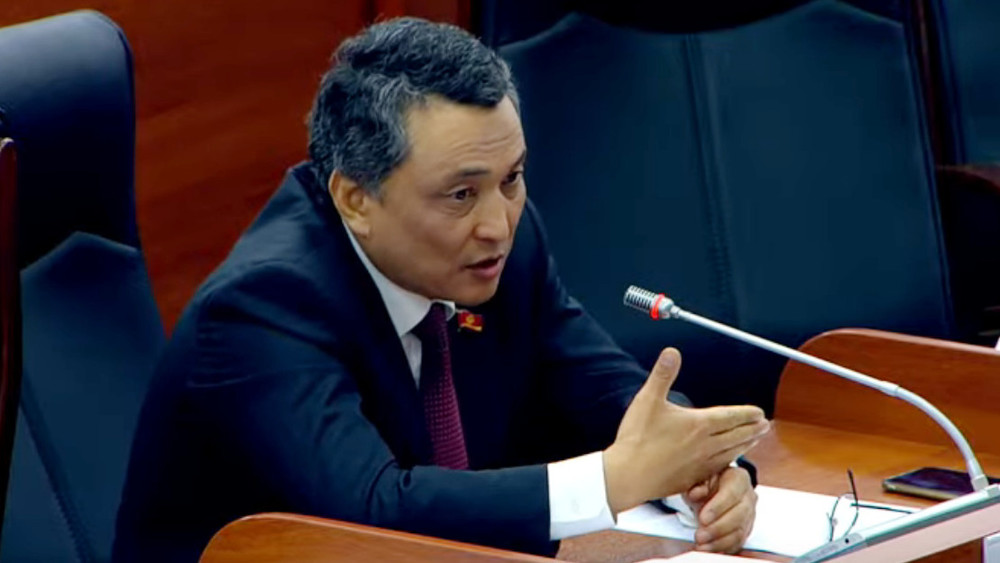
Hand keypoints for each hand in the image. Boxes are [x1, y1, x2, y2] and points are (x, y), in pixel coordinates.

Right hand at [602, 348, 769, 513]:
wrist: (628, 475)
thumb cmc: (637, 439)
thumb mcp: (648, 400)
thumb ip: (662, 375)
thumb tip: (672, 352)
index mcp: (698, 424)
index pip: (730, 417)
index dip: (747, 413)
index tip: (759, 412)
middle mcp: (705, 445)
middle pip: (737, 435)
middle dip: (753, 429)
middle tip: (765, 425)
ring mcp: (701, 464)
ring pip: (731, 452)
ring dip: (746, 445)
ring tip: (754, 440)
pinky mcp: (694, 478)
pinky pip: (719, 469)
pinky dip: (730, 462)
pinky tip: (729, 461)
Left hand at [684, 466, 756, 552]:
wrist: (713, 489)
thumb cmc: (705, 482)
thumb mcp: (697, 478)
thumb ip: (697, 484)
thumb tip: (696, 493)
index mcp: (738, 477)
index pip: (732, 493)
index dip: (718, 507)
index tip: (702, 518)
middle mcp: (748, 495)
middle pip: (739, 514)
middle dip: (718, 528)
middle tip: (700, 535)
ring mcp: (750, 514)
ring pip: (739, 531)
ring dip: (719, 541)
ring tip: (701, 544)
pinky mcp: (746, 529)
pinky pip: (738, 542)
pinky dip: (722, 547)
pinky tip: (708, 548)